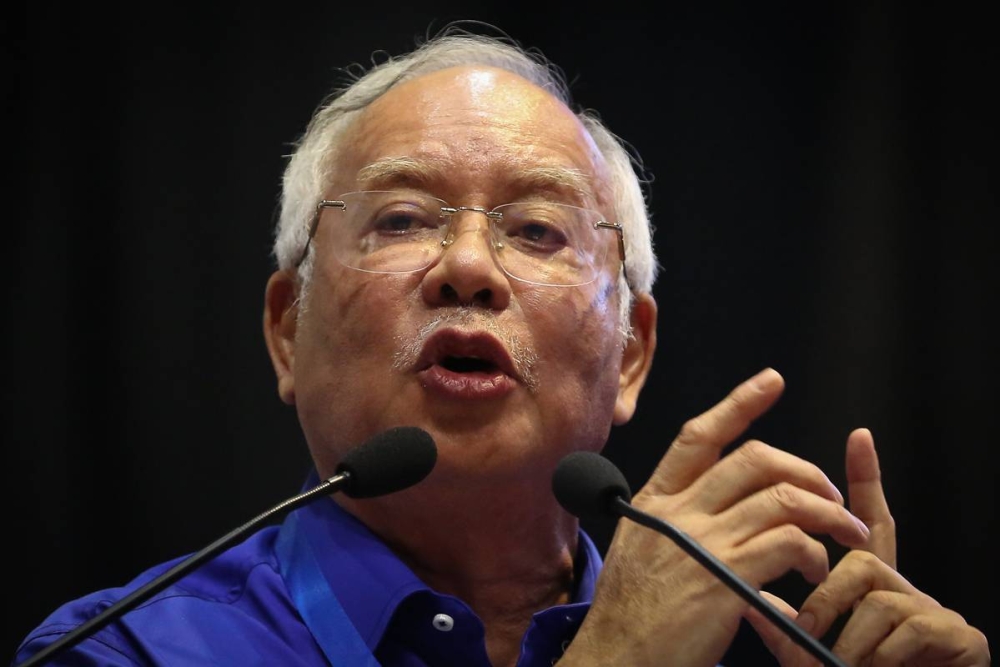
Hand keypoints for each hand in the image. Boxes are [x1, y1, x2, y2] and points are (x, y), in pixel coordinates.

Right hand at [563, 369, 871, 666]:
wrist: (617, 658)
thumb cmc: (631, 614)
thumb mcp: (642, 550)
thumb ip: (677, 522)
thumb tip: (717, 508)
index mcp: (657, 502)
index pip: (699, 436)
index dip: (738, 404)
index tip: (772, 381)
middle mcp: (679, 513)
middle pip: (753, 460)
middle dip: (805, 469)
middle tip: (831, 492)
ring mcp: (702, 543)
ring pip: (782, 499)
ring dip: (826, 514)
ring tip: (844, 535)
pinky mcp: (726, 578)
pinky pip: (788, 543)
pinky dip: (814, 553)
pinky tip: (816, 572)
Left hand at [747, 429, 990, 665]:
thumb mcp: (812, 653)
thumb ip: (786, 623)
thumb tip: (752, 596)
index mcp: (873, 589)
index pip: (868, 525)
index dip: (866, 480)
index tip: (859, 436)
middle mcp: (907, 590)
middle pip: (860, 561)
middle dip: (827, 598)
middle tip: (811, 635)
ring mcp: (938, 612)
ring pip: (878, 598)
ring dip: (850, 640)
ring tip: (844, 666)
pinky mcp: (963, 638)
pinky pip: (910, 628)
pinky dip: (881, 657)